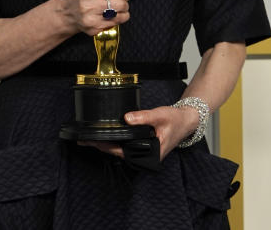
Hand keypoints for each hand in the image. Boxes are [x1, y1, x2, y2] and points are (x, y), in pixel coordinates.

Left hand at [78, 104, 199, 161]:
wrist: (186, 120)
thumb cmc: (175, 120)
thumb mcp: (159, 115)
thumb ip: (143, 117)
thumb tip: (127, 118)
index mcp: (151, 154)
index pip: (123, 153)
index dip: (107, 147)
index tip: (93, 141)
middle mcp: (145, 156)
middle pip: (118, 153)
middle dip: (101, 147)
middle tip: (84, 140)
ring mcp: (143, 152)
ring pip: (120, 150)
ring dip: (105, 144)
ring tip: (89, 140)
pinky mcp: (142, 146)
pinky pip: (124, 146)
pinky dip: (114, 141)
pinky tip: (104, 137)